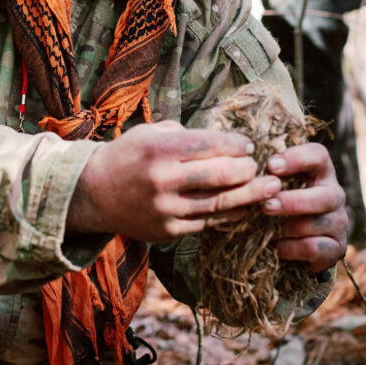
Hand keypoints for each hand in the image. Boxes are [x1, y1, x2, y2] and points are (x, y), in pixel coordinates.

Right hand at [67, 122, 282, 243]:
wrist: (94, 194)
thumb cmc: (128, 156)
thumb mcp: (149, 133)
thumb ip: (185, 134)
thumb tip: (223, 140)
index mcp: (159, 150)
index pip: (210, 145)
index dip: (237, 145)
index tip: (249, 145)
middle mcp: (163, 180)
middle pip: (221, 175)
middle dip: (249, 170)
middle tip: (261, 166)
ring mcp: (166, 209)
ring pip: (220, 204)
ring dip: (250, 195)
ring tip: (271, 188)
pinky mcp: (168, 231)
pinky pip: (207, 222)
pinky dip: (229, 214)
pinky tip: (244, 207)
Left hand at [261, 142, 346, 273]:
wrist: (294, 245)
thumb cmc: (278, 205)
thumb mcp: (274, 187)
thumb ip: (265, 176)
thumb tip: (243, 168)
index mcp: (319, 171)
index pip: (318, 155)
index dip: (297, 158)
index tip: (270, 166)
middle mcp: (334, 194)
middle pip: (326, 195)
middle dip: (294, 202)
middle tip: (266, 206)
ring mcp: (339, 222)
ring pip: (320, 223)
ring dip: (289, 227)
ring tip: (267, 231)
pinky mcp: (336, 247)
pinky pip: (316, 247)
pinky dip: (293, 248)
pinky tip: (277, 247)